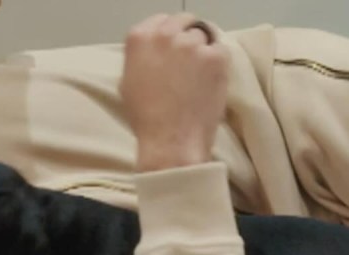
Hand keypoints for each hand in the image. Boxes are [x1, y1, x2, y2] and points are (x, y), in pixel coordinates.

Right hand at [119, 13, 229, 171]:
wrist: (171, 141)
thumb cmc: (146, 118)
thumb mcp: (128, 82)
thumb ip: (141, 57)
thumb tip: (152, 50)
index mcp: (139, 38)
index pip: (160, 20)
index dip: (169, 34)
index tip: (172, 47)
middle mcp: (165, 35)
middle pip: (184, 22)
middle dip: (187, 37)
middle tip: (190, 61)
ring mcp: (192, 44)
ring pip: (204, 36)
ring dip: (203, 51)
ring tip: (200, 77)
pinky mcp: (215, 56)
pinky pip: (221, 51)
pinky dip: (218, 64)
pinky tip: (210, 83)